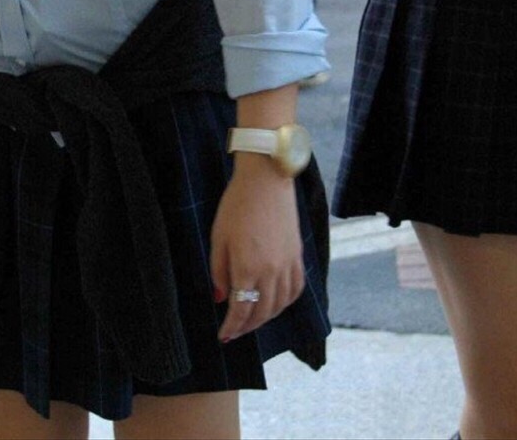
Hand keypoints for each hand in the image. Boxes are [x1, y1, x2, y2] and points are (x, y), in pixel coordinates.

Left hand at [210, 154, 304, 342]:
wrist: (266, 180)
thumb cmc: (237, 205)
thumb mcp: (218, 238)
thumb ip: (219, 272)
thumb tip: (220, 298)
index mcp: (248, 268)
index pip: (241, 310)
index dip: (231, 327)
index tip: (223, 336)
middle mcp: (271, 271)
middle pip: (262, 312)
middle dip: (247, 327)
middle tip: (235, 332)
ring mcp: (288, 264)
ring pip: (280, 304)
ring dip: (266, 318)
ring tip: (253, 321)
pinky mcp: (298, 255)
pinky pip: (296, 289)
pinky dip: (286, 302)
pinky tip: (276, 304)